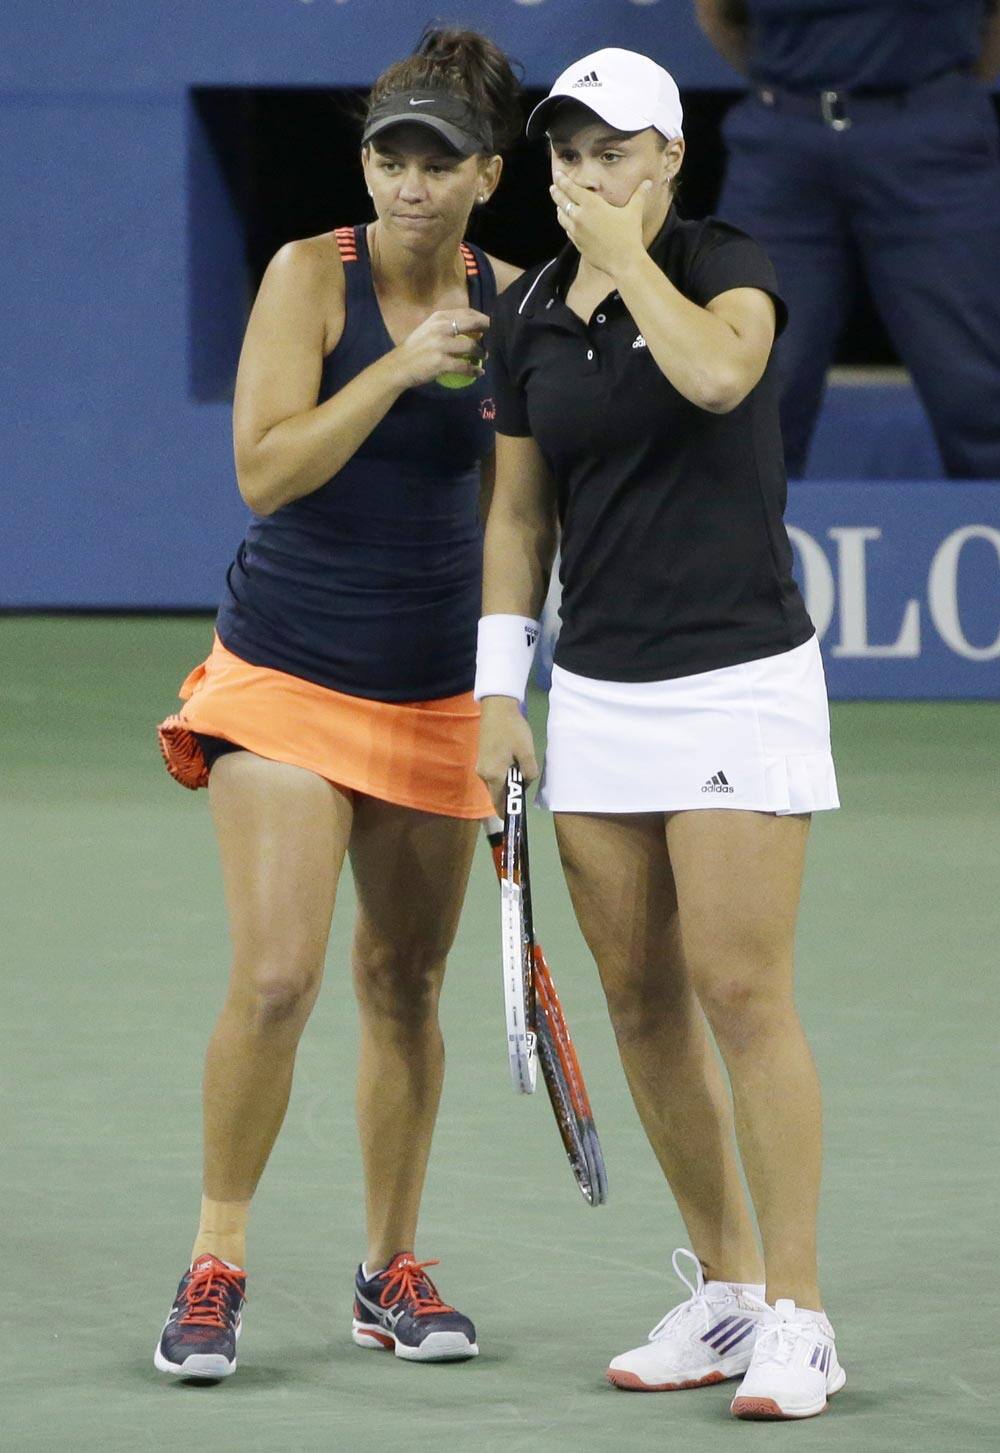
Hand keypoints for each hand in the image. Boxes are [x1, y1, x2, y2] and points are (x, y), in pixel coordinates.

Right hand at [389, 307, 489, 389]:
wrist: (398, 366)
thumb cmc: (415, 348)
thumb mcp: (429, 329)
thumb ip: (447, 325)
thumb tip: (472, 327)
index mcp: (438, 317)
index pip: (467, 312)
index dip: (482, 318)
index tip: (492, 324)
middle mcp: (440, 328)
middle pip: (472, 324)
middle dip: (488, 330)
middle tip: (496, 338)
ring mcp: (440, 345)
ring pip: (470, 347)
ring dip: (481, 353)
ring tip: (484, 357)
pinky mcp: (440, 362)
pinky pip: (464, 366)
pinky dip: (474, 370)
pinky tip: (479, 373)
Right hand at [477, 696, 539, 814]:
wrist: (497, 708)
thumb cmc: (512, 730)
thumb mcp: (527, 753)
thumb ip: (528, 773)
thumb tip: (525, 782)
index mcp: (493, 775)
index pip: (499, 803)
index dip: (507, 812)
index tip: (517, 817)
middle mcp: (483, 774)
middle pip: (497, 794)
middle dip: (511, 795)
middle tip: (525, 789)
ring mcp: (481, 766)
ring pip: (496, 784)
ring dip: (508, 783)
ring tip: (523, 771)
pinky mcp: (483, 759)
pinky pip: (494, 774)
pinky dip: (504, 775)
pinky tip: (514, 763)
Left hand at [550, 171, 651, 277]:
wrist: (623, 261)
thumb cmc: (629, 235)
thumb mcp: (634, 212)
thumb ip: (639, 195)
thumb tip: (648, 182)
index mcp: (591, 205)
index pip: (571, 189)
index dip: (562, 180)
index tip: (557, 174)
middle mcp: (580, 217)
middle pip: (562, 202)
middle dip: (557, 193)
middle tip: (553, 187)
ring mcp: (577, 232)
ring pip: (562, 217)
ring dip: (559, 209)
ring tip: (558, 205)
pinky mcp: (577, 244)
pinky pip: (568, 231)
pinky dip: (566, 224)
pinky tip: (568, 223)